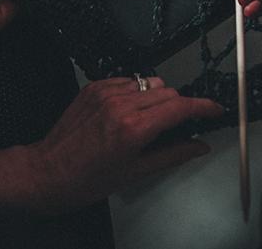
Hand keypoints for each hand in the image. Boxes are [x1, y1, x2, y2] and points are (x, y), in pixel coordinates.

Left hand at [0, 78, 223, 212]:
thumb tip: (198, 146)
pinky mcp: (94, 87)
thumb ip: (172, 155)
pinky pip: (128, 81)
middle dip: (179, 106)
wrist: (46, 172)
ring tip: (148, 120)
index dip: (203, 106)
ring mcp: (105, 92)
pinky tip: (127, 113)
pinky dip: (135, 93)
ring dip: (157, 97)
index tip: (214, 109)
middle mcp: (120, 105)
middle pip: (168, 91)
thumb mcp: (135, 173)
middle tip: (177, 125)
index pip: (180, 107)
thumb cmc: (85, 179)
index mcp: (133, 129)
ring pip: (149, 82)